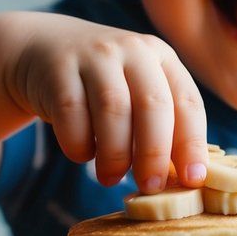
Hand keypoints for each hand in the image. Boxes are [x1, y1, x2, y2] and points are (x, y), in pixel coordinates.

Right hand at [4, 13, 207, 191]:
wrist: (44, 49)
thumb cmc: (104, 85)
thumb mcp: (138, 89)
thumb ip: (162, 124)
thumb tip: (184, 178)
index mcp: (162, 57)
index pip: (188, 102)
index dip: (192, 144)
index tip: (192, 180)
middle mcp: (132, 50)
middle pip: (152, 105)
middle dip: (154, 153)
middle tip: (150, 186)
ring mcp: (94, 56)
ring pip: (113, 111)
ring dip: (115, 154)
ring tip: (111, 177)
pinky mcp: (59, 70)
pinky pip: (72, 114)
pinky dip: (79, 144)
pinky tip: (82, 154)